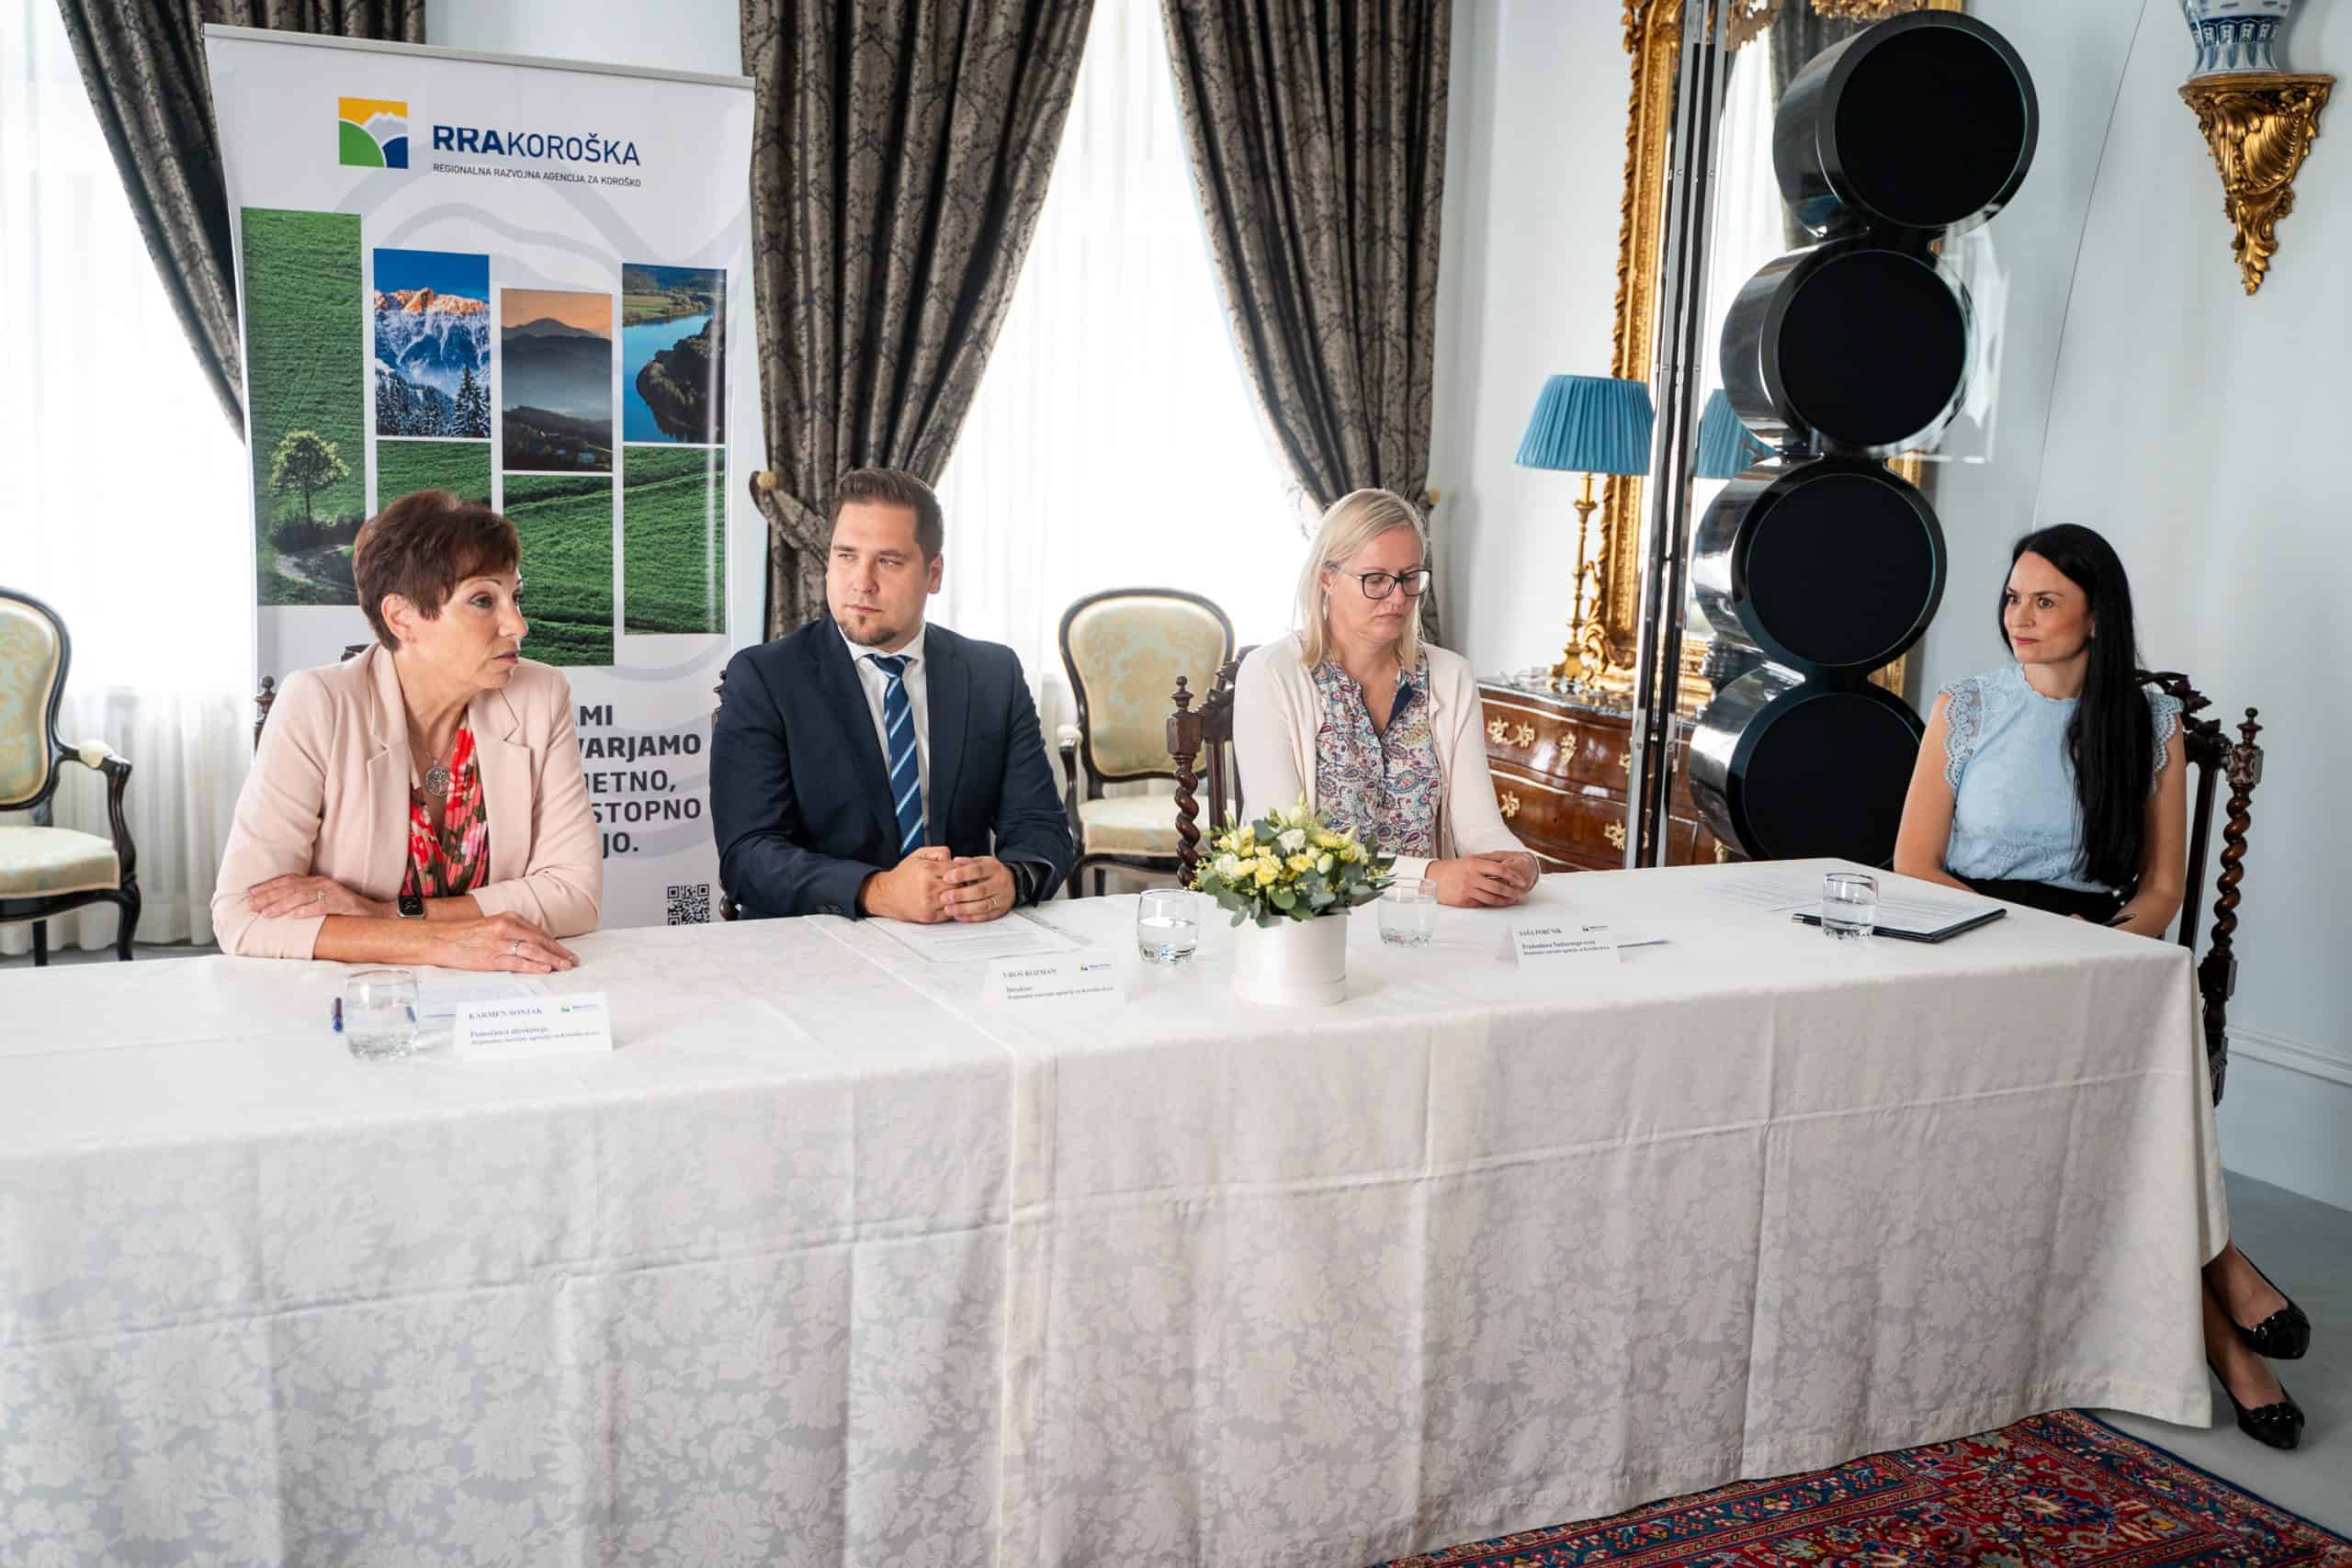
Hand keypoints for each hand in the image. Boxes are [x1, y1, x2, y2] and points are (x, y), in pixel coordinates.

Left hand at [247, 874, 383, 919]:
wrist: (378, 915)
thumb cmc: (347, 912)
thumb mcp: (323, 904)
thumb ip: (305, 903)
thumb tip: (280, 911)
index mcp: (316, 882)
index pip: (288, 881)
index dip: (268, 886)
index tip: (250, 894)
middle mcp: (323, 884)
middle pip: (291, 888)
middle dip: (269, 896)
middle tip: (251, 905)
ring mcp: (334, 893)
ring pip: (303, 896)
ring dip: (282, 905)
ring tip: (267, 913)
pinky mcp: (345, 904)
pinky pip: (324, 906)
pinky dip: (308, 910)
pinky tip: (295, 916)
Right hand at [429, 913, 578, 972]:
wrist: (440, 939)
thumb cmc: (465, 935)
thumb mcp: (493, 926)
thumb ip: (513, 932)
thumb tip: (534, 945)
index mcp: (509, 918)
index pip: (539, 933)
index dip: (555, 944)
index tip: (567, 952)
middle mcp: (507, 927)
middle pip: (541, 941)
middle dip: (559, 952)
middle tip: (573, 961)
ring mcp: (500, 942)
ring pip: (533, 951)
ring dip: (552, 960)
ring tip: (565, 967)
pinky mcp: (492, 957)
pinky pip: (518, 962)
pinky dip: (534, 966)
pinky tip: (545, 970)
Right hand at [861, 846, 953, 922]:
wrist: (887, 894)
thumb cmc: (904, 874)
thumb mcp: (919, 855)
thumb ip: (939, 852)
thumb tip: (954, 857)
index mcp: (927, 869)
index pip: (957, 870)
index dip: (961, 871)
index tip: (959, 872)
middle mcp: (928, 886)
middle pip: (959, 885)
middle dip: (961, 884)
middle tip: (958, 883)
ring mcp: (929, 903)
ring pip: (956, 900)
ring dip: (957, 897)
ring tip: (952, 892)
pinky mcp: (929, 916)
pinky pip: (950, 913)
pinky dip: (952, 908)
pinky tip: (947, 902)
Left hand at [939, 856, 1015, 922]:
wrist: (1013, 883)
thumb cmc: (992, 872)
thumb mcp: (982, 862)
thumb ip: (968, 862)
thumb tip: (953, 862)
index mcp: (994, 869)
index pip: (978, 870)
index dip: (962, 874)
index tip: (947, 877)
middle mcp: (1000, 883)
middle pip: (980, 890)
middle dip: (960, 895)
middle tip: (944, 897)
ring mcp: (1001, 898)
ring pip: (983, 906)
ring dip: (964, 909)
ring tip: (949, 909)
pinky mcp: (1000, 911)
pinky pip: (986, 916)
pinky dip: (971, 917)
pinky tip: (959, 916)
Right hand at [1427, 853, 1533, 908]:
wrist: (1432, 878)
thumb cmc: (1452, 869)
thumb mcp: (1469, 860)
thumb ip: (1488, 860)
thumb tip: (1507, 862)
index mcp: (1474, 864)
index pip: (1500, 869)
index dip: (1513, 876)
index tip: (1522, 881)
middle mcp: (1472, 876)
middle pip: (1498, 886)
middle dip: (1512, 892)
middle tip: (1521, 894)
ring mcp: (1467, 889)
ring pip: (1491, 898)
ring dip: (1505, 901)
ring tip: (1513, 900)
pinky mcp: (1463, 900)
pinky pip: (1481, 904)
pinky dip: (1492, 904)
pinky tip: (1499, 903)